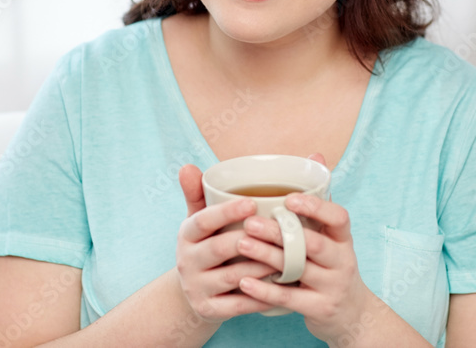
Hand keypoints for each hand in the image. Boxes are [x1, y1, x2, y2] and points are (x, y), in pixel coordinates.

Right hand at [175, 163, 278, 322]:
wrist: (195, 293)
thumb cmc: (207, 245)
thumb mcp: (199, 221)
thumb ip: (199, 192)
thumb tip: (188, 165)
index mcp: (187, 234)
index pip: (202, 220)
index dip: (226, 212)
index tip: (252, 203)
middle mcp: (186, 261)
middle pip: (220, 249)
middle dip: (251, 241)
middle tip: (280, 232)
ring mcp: (197, 287)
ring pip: (234, 277)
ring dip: (262, 267)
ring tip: (289, 257)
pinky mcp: (208, 310)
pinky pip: (239, 305)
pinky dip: (262, 297)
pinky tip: (283, 288)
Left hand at [234, 153, 378, 343]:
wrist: (351, 314)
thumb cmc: (332, 265)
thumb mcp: (333, 236)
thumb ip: (320, 200)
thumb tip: (314, 154)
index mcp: (344, 239)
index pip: (339, 218)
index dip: (317, 207)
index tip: (289, 198)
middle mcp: (342, 261)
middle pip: (312, 244)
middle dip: (280, 233)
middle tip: (250, 222)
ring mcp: (332, 286)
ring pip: (298, 269)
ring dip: (267, 256)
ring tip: (241, 244)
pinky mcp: (319, 309)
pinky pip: (290, 299)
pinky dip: (265, 291)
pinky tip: (244, 282)